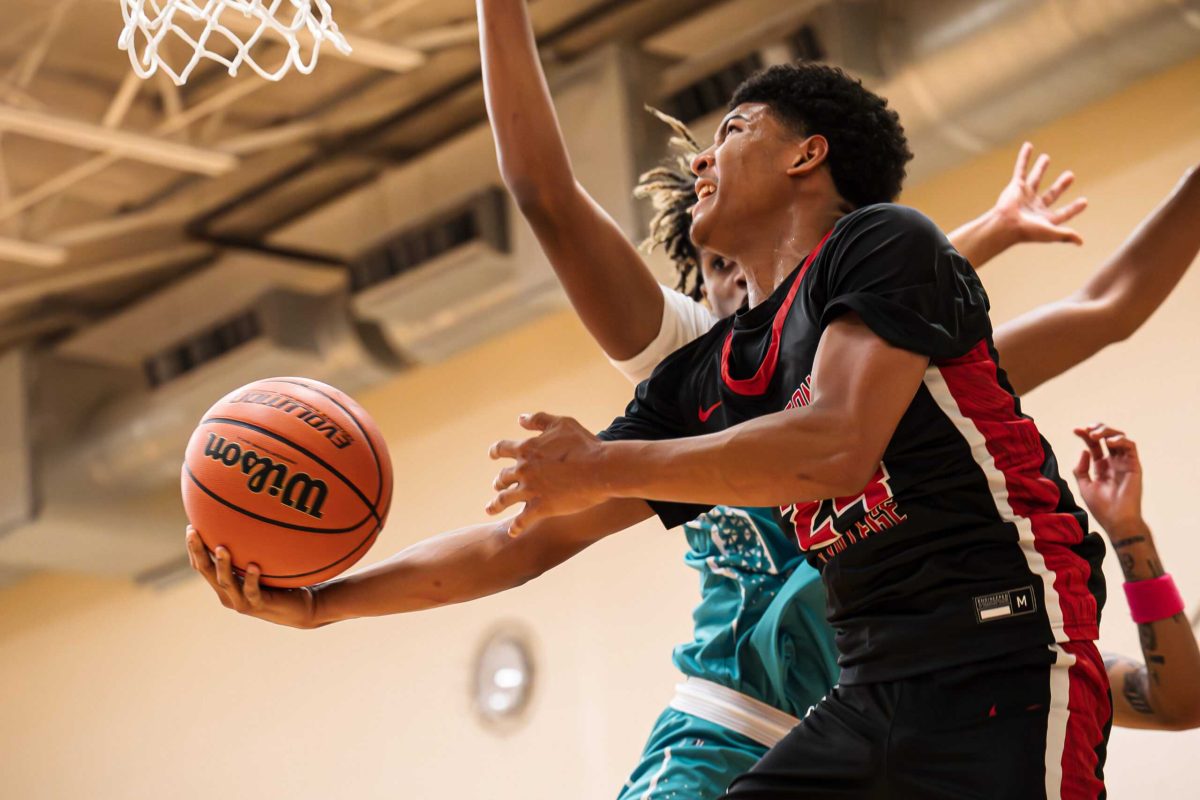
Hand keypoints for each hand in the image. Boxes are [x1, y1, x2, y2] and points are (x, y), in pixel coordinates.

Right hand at [186, 527, 319, 628]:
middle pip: (207, 572)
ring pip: (227, 583)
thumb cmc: (278, 583)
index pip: (203, 566)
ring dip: (223, 565)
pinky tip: (254, 566)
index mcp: (225, 583)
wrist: (298, 609)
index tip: (191, 528)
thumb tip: (246, 520)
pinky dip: (252, 579)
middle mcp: (228, 594)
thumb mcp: (260, 564)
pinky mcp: (259, 605)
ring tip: (221, 548)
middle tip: (193, 533)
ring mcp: (242, 601)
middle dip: (198, 552)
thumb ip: (250, 550)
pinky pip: (253, 592)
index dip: (194, 549)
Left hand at [487, 412, 609, 535]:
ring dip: (496, 505)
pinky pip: (521, 520)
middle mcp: (523, 470)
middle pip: (502, 477)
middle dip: (500, 481)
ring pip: (504, 499)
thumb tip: (520, 419)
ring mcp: (530, 490)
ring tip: (490, 509)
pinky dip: (515, 527)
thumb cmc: (583, 444)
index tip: (493, 455)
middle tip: (498, 485)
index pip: (502, 449)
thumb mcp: (561, 424)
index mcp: (526, 449)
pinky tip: (512, 532)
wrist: (599, 469)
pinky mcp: (540, 508)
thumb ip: (539, 420)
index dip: (496, 452)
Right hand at [991, 142, 1087, 245]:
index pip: (1062, 213)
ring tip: (1046, 157)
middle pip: (1051, 194)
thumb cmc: (1027, 232)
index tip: (1084, 201)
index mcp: (1044, 219)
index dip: (1073, 208)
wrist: (1005, 225)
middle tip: (1070, 176)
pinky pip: (1021, 169)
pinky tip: (1028, 145)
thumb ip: (1066, 235)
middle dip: (1061, 186)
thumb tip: (1081, 242)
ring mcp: (1025, 195)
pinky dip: (1024, 158)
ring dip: (1041, 168)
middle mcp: (1034, 207)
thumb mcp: (1051, 233)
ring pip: (1035, 179)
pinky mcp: (1016, 186)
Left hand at [1072, 423, 1143, 534]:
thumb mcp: (1084, 486)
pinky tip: (1108, 443)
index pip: (1094, 446)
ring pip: (1120, 438)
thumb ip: (1081, 469)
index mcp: (1102, 467)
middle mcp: (1114, 463)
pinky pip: (1130, 447)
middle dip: (1098, 429)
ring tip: (1095, 435)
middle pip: (1108, 438)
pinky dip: (1120, 440)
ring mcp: (1124, 463)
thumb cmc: (1101, 506)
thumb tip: (1084, 451)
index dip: (1085, 436)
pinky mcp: (1134, 466)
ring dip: (1108, 432)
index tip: (1075, 430)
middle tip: (1088, 429)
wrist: (1116, 520)